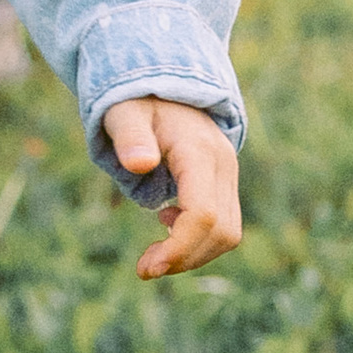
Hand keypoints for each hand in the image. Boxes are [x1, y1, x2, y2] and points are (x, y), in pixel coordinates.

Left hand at [102, 97, 242, 280]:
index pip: (204, 214)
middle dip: (185, 258)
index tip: (147, 268)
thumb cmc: (138, 100)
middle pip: (222, 231)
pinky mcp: (224, 183)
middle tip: (144, 267)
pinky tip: (168, 222)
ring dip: (192, 254)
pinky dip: (198, 240)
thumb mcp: (125, 112)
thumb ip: (130, 136)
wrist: (165, 83)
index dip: (180, 248)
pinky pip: (224, 224)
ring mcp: (228, 174)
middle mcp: (223, 165)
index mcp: (199, 151)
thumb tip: (139, 164)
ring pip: (228, 233)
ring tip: (154, 253)